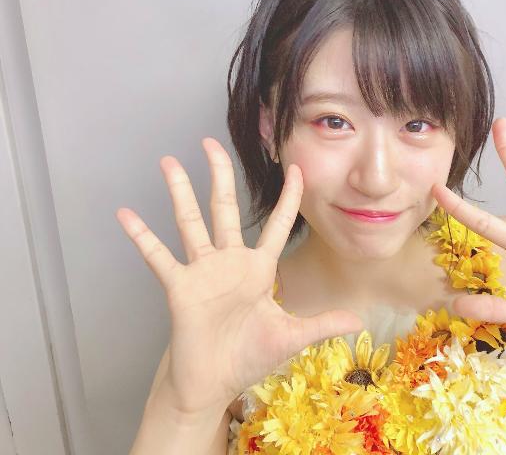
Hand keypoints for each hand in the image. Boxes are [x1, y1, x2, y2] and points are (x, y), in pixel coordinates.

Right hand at [116, 138, 362, 415]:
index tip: (295, 169)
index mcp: (259, 269)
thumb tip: (358, 322)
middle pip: (225, 208)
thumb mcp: (291, 337)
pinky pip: (158, 257)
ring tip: (168, 162)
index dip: (287, 198)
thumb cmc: (249, 357)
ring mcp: (202, 271)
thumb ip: (321, 325)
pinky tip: (126, 214)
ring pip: (191, 222)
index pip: (277, 225)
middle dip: (219, 175)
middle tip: (210, 142)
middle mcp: (229, 262)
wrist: (213, 383)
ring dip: (179, 192)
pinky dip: (142, 237)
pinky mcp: (179, 286)